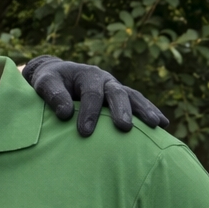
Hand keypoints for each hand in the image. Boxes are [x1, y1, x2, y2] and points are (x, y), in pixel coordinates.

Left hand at [22, 56, 168, 136]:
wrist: (57, 76)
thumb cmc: (50, 81)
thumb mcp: (45, 83)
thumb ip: (53, 94)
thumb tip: (66, 113)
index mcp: (88, 74)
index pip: (91, 93)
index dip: (89, 112)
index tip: (84, 132)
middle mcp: (106, 80)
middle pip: (118, 94)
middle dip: (122, 111)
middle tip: (124, 128)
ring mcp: (116, 88)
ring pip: (134, 97)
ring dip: (145, 110)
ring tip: (156, 125)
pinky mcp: (120, 98)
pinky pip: (138, 103)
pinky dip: (151, 112)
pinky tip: (164, 124)